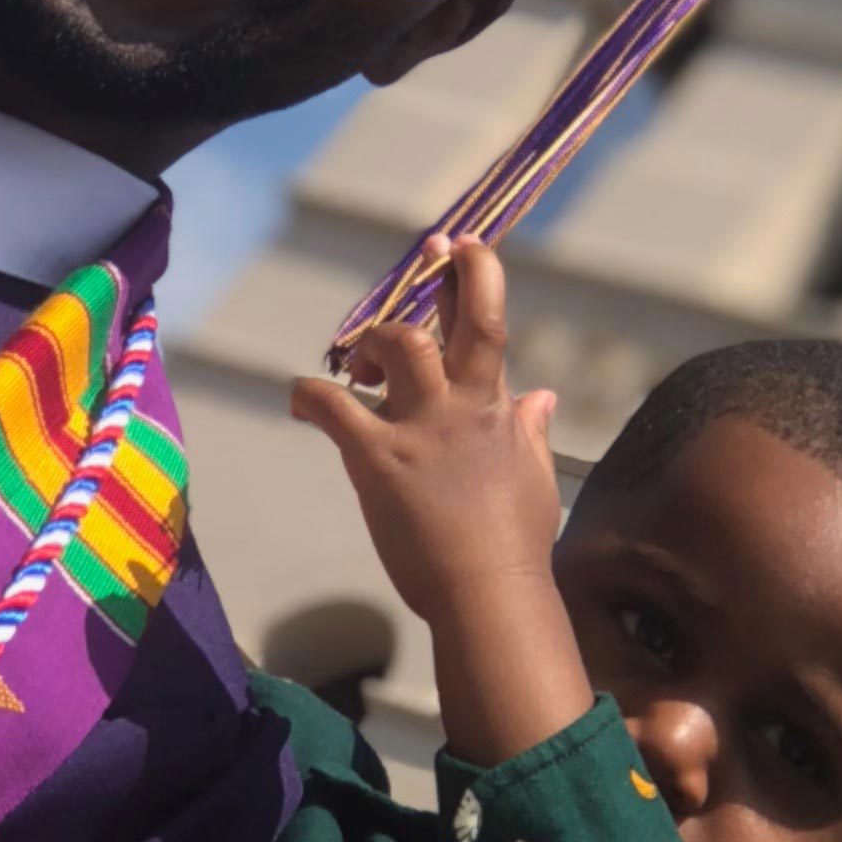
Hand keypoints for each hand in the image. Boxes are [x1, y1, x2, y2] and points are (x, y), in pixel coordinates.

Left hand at [289, 241, 564, 624]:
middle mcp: (460, 406)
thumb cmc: (514, 546)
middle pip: (448, 318)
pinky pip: (334, 409)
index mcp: (497, 408)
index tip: (463, 248)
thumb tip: (541, 398)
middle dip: (434, 276)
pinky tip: (300, 400)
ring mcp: (419, 429)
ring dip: (370, 340)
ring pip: (393, 346)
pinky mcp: (378, 459)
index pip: (487, 324)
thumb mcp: (535, 478)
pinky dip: (309, 397)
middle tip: (425, 253)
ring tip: (362, 365)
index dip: (474, 275)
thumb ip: (530, 431)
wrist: (490, 594)